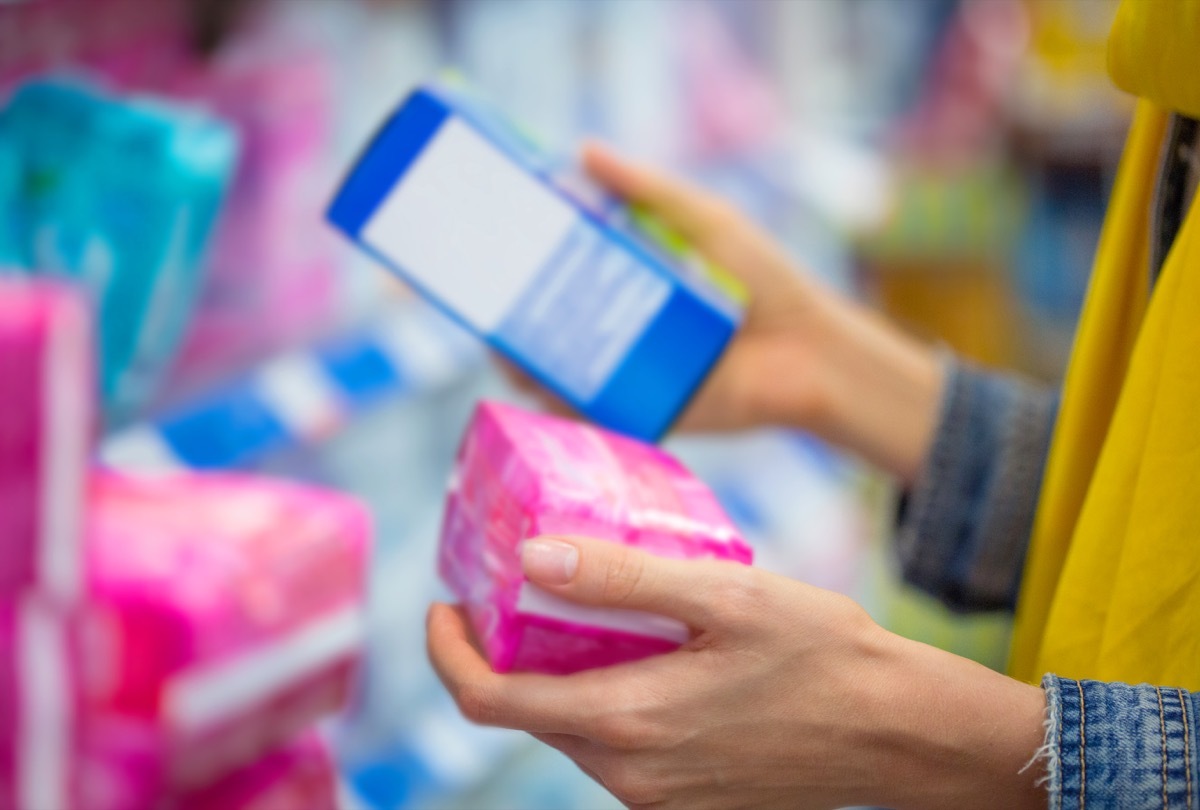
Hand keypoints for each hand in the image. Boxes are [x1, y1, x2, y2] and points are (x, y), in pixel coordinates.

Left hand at [427, 536, 1045, 809]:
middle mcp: (629, 774)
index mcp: (626, 722)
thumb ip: (621, 579)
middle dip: (503, 653)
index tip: (443, 605)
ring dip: (558, 673)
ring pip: (570, 729)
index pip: (488, 701)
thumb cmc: (823, 654)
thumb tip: (532, 557)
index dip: (448, 652)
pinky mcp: (684, 801)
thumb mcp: (724, 595)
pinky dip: (603, 698)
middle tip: (518, 590)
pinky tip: (645, 654)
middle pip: (525, 713)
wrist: (900, 734)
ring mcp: (656, 796)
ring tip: (589, 611)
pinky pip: (616, 747)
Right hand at [510, 144, 944, 482]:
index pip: (568, 262)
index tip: (490, 243)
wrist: (809, 355)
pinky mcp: (642, 408)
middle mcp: (625, 320)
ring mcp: (630, 366)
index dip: (529, 254)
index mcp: (635, 274)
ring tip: (501, 347)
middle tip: (483, 300)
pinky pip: (591, 408)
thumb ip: (649, 189)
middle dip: (514, 311)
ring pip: (562, 365)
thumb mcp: (706, 221)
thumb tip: (582, 150)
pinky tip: (534, 389)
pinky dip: (559, 403)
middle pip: (554, 316)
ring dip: (525, 359)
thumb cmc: (766, 282)